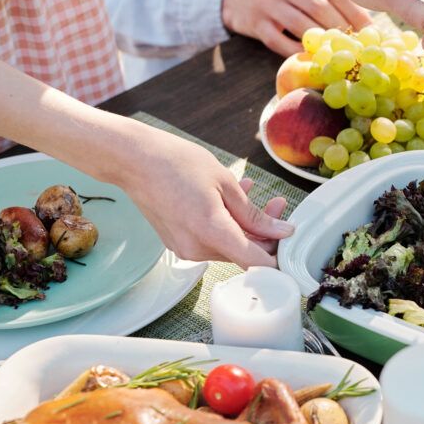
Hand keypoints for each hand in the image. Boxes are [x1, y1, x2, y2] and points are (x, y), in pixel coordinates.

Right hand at [121, 126, 293, 267]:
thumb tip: (282, 232)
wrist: (132, 160)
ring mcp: (186, 249)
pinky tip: (231, 200)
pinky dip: (227, 225)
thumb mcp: (225, 183)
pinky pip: (212, 240)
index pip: (257, 263)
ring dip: (246, 226)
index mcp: (211, 233)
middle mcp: (197, 249)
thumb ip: (255, 214)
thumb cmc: (176, 163)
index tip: (291, 243)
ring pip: (230, 247)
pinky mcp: (179, 244)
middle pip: (245, 254)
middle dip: (266, 233)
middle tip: (277, 205)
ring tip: (253, 193)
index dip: (279, 257)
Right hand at [222, 0, 371, 56]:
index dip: (354, 12)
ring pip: (301, 25)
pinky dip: (299, 52)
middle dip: (342, 29)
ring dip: (324, 42)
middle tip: (359, 46)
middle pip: (319, 7)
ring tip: (341, 54)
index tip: (371, 31)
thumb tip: (366, 21)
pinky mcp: (256, 23)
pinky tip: (315, 59)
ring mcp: (267, 2)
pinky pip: (281, 41)